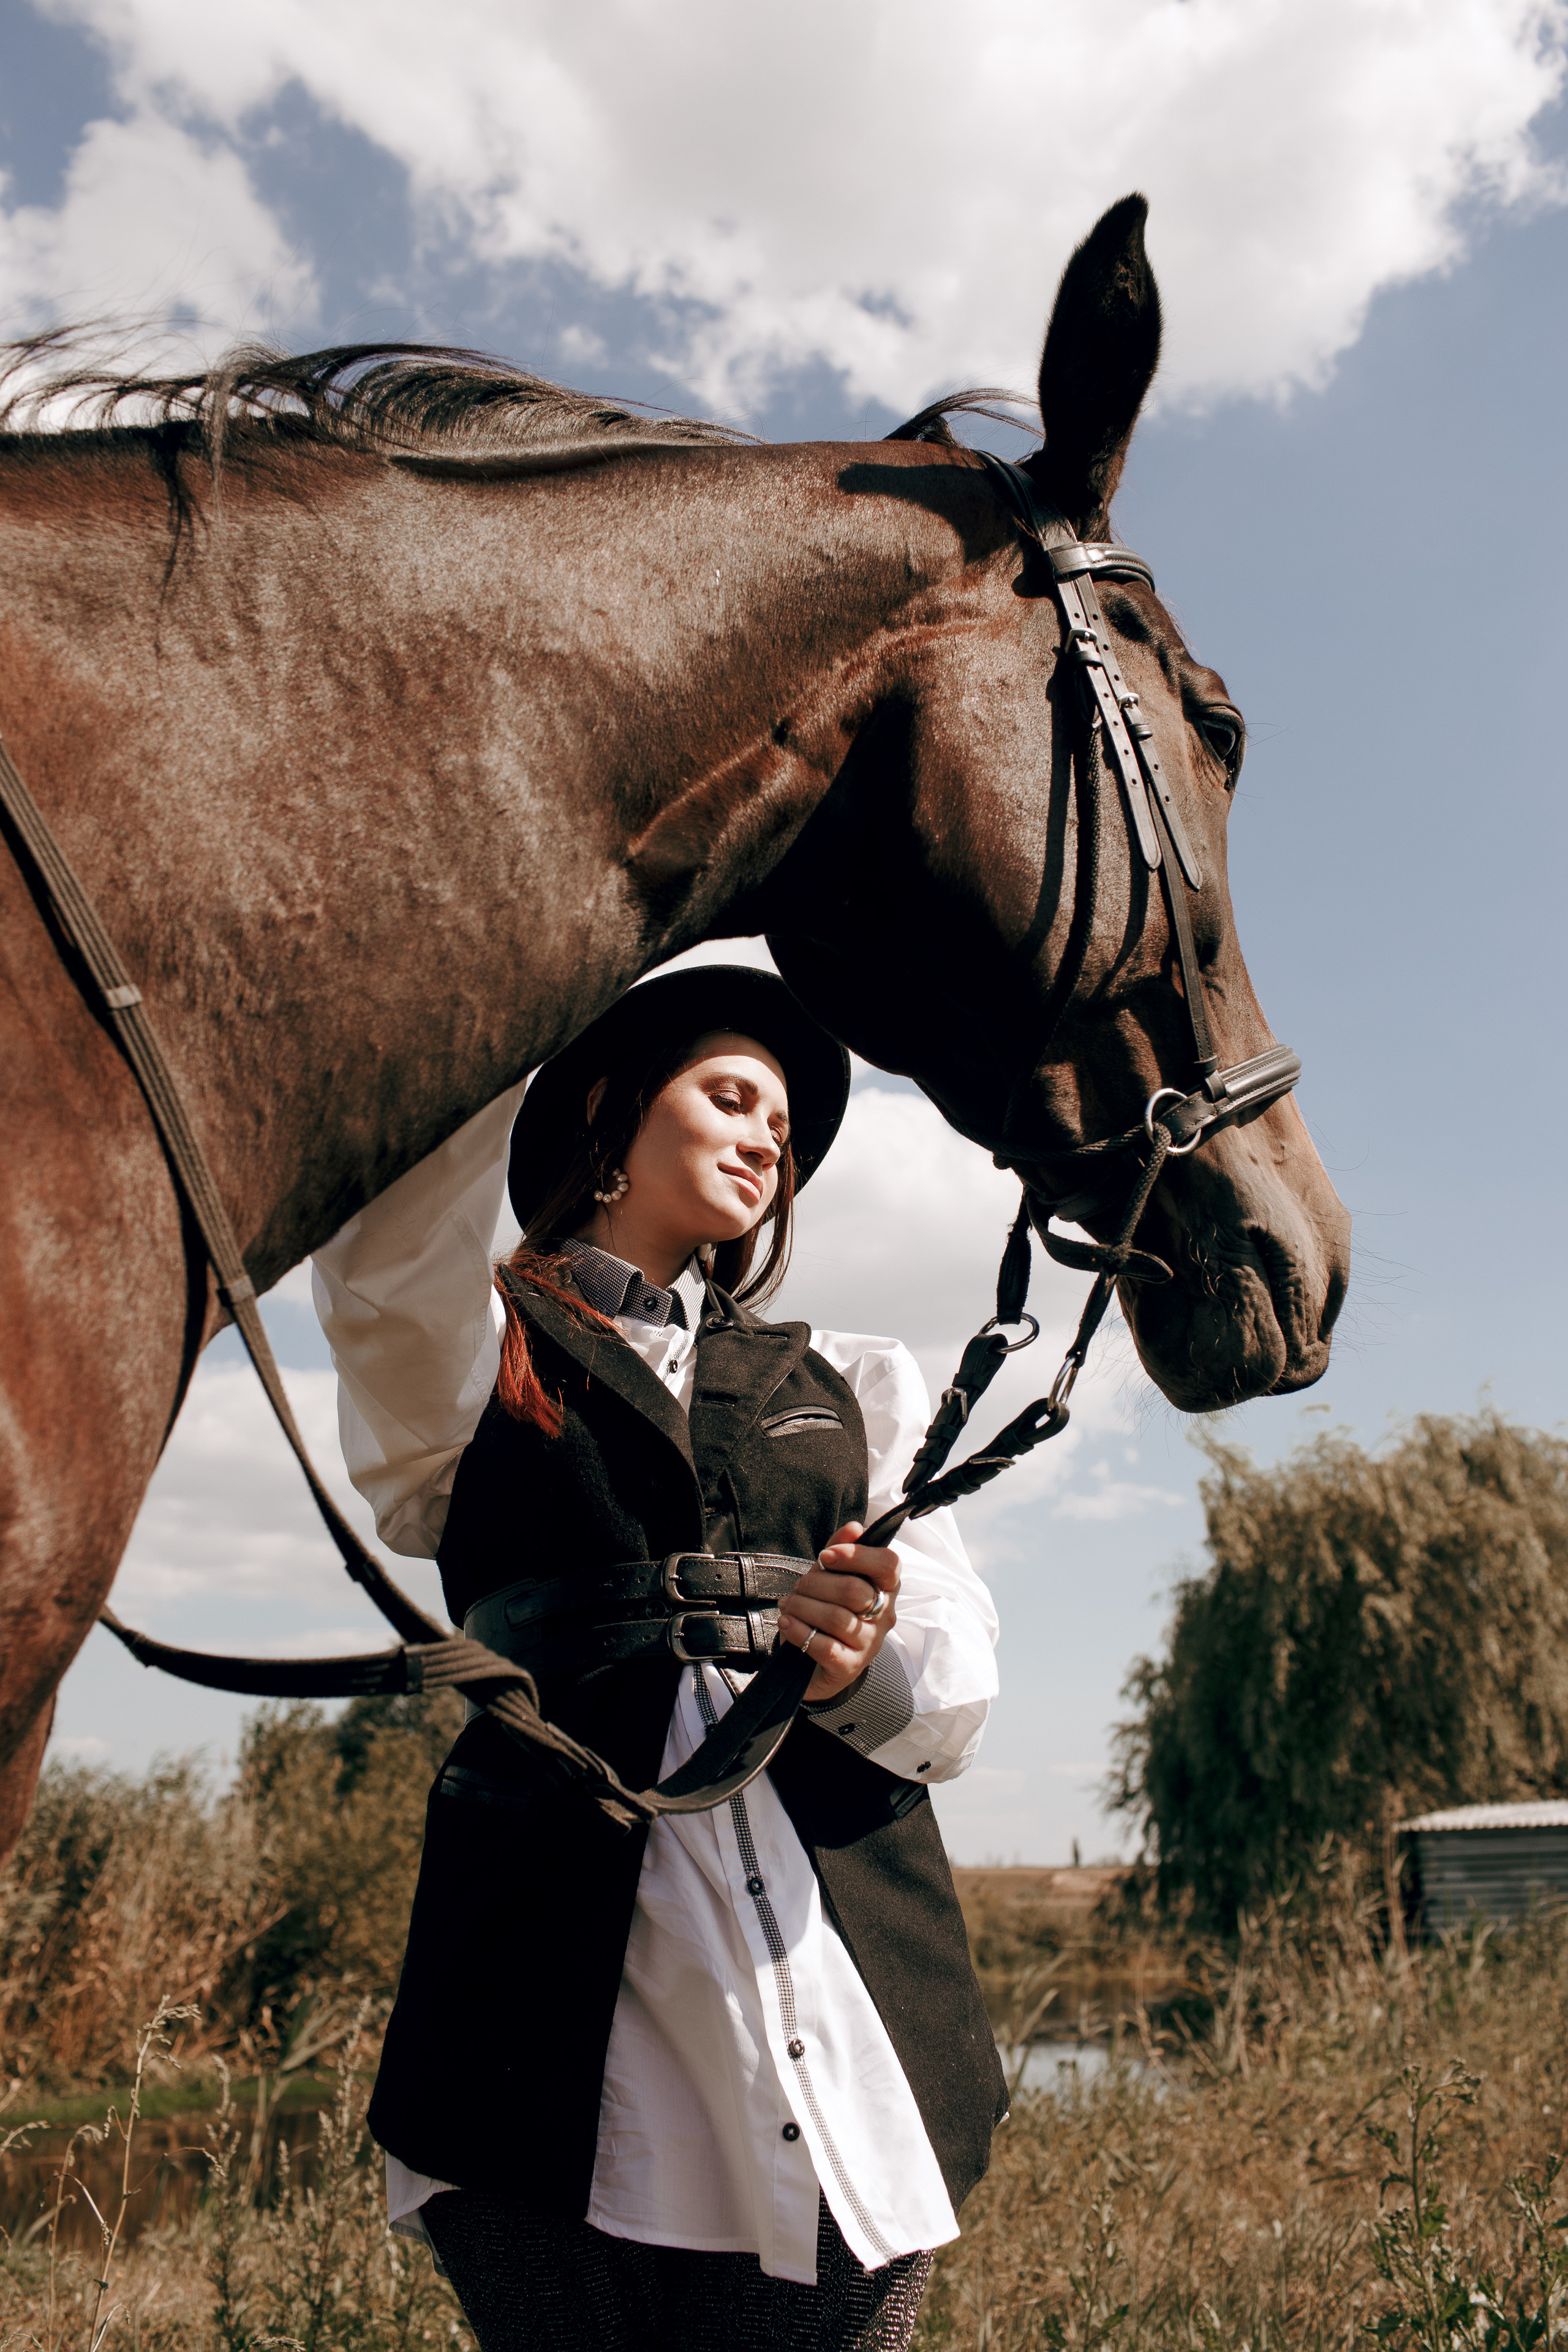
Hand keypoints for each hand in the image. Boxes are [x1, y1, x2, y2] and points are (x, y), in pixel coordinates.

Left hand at [776, 1521, 899, 1702]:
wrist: (814, 1662)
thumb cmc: (827, 1611)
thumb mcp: (831, 1577)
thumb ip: (840, 1550)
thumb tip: (854, 1528)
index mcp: (885, 1588)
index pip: (889, 1565)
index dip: (857, 1555)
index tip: (826, 1556)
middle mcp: (884, 1617)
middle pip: (855, 1590)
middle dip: (816, 1584)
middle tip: (799, 1587)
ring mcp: (869, 1644)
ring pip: (836, 1618)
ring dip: (803, 1606)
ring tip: (788, 1605)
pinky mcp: (850, 1667)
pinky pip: (826, 1647)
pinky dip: (800, 1631)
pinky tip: (787, 1623)